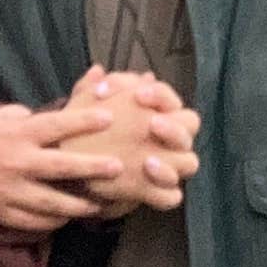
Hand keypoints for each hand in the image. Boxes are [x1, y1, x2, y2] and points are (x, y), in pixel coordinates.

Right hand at [0, 101, 136, 232]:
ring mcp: (12, 191)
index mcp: (17, 134)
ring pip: (54, 203)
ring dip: (79, 206)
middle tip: (118, 168)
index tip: (108, 118)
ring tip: (99, 205)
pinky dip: (53, 222)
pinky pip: (34, 222)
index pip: (56, 125)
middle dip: (93, 168)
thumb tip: (46, 112)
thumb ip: (24, 115)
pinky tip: (66, 219)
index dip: (83, 121)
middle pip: (63, 167)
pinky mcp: (3, 212)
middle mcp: (19, 163)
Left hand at [48, 66, 199, 216]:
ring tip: (147, 162)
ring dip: (172, 161)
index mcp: (157, 113)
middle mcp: (168, 139)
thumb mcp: (83, 110)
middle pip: (189, 128)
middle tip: (152, 124)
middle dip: (173, 127)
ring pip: (188, 162)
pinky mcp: (157, 192)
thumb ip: (88, 90)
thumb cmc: (87, 133)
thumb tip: (97, 71)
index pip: (169, 99)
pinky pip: (172, 195)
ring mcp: (167, 166)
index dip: (159, 95)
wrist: (77, 171)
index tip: (138, 95)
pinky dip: (164, 188)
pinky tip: (147, 182)